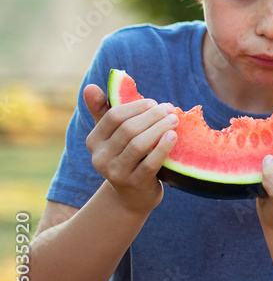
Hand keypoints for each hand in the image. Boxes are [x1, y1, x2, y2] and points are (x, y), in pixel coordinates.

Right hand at [84, 84, 175, 212]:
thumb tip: (90, 86)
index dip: (136, 106)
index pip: (113, 116)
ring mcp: (116, 173)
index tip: (154, 102)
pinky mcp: (134, 184)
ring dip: (159, 128)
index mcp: (94, 141)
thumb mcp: (112, 134)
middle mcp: (100, 158)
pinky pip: (150, 163)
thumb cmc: (125, 154)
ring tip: (174, 119)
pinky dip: (163, 148)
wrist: (132, 194)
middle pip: (128, 129)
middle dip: (151, 116)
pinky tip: (174, 136)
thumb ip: (102, 110)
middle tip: (169, 109)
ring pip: (138, 145)